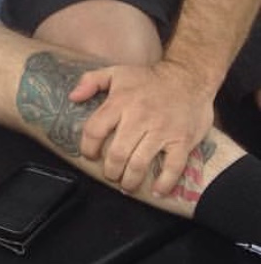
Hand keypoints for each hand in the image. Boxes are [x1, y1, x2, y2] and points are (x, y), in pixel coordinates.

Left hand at [69, 58, 216, 196]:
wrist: (189, 76)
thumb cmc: (149, 79)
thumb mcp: (117, 72)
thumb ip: (91, 81)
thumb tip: (73, 97)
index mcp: (120, 102)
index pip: (94, 130)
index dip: (88, 148)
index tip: (90, 156)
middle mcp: (139, 118)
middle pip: (117, 154)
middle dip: (110, 171)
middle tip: (112, 174)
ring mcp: (162, 131)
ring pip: (139, 164)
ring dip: (130, 181)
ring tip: (127, 185)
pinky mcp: (182, 140)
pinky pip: (172, 167)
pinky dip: (164, 183)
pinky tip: (157, 191)